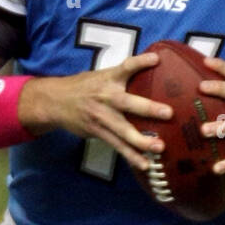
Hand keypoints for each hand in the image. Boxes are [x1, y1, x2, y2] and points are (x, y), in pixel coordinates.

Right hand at [19, 52, 173, 169]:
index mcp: (108, 79)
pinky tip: (144, 164)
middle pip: (128, 103)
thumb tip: (152, 66)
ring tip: (159, 147)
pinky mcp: (98, 132)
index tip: (156, 60)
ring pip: (123, 130)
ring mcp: (102, 117)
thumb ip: (122, 75)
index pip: (126, 67)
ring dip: (142, 140)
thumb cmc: (84, 87)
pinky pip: (117, 145)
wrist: (55, 101)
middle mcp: (106, 97)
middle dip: (148, 108)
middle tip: (168, 113)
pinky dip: (131, 156)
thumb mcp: (100, 75)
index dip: (140, 62)